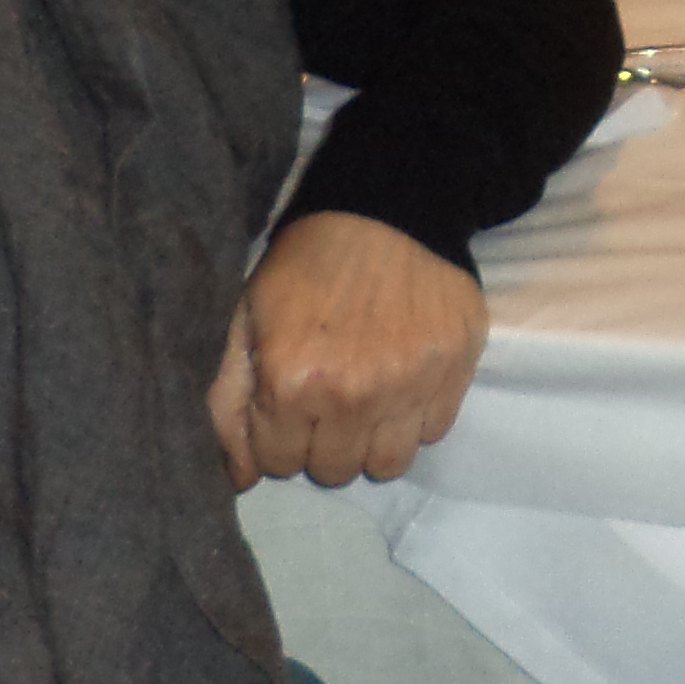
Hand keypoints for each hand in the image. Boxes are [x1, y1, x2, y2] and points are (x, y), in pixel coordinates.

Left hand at [207, 211, 486, 488]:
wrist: (386, 206)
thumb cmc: (306, 263)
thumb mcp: (246, 319)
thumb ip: (228, 401)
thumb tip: (241, 477)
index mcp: (291, 383)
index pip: (279, 463)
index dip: (279, 434)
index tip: (288, 403)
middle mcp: (353, 397)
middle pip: (334, 471)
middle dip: (323, 441)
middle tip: (327, 396)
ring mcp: (411, 387)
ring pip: (387, 464)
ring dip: (372, 440)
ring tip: (367, 397)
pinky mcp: (456, 371)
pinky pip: (433, 432)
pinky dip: (415, 416)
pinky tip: (402, 378)